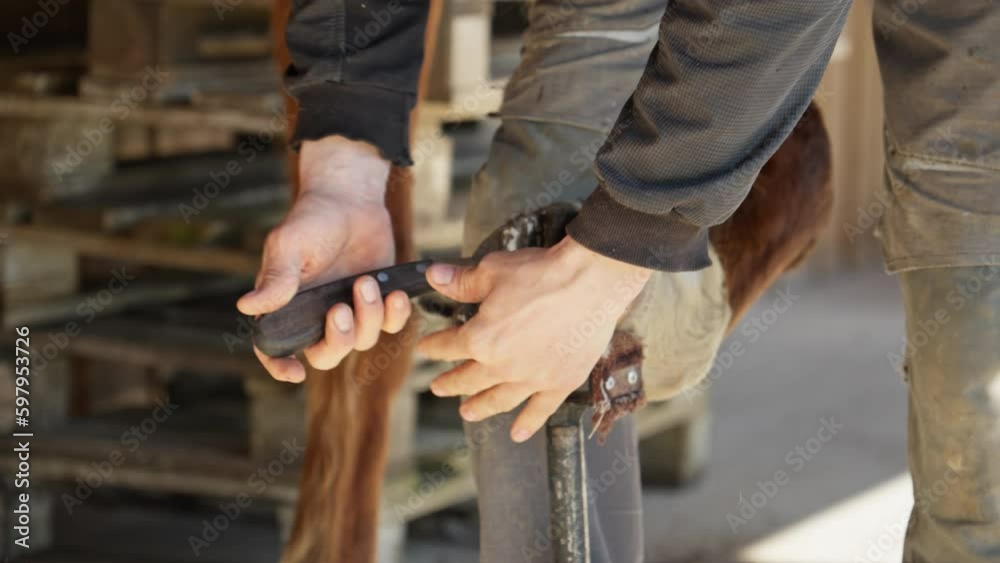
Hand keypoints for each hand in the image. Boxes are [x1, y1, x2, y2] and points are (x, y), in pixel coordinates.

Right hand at [237, 136, 412, 381]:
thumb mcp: (290, 245)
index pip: (275, 347)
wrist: (351, 198)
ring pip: (362, 340)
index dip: (280, 366)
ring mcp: (350, 311)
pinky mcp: (378, 302)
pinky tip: (396, 294)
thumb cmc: (312, 218)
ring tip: (366, 281)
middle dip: (338, 339)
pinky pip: (391, 325)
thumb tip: (247, 307)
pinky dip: (395, 316)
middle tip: (342, 309)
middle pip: (325, 354)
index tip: (294, 373)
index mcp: (286, 306)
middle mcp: (316, 316)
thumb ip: (277, 278)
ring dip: (368, 317)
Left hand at [418, 237, 651, 441]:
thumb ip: (461, 281)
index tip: (425, 349)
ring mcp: (532, 379)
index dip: (434, 347)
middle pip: (468, 379)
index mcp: (480, 339)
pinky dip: (527, 424)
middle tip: (438, 387)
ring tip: (466, 413)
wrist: (590, 282)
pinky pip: (540, 410)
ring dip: (479, 407)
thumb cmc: (542, 273)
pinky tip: (518, 433)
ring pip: (498, 400)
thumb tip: (433, 277)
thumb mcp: (493, 270)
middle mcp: (502, 366)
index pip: (448, 346)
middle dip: (450, 383)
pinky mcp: (560, 383)